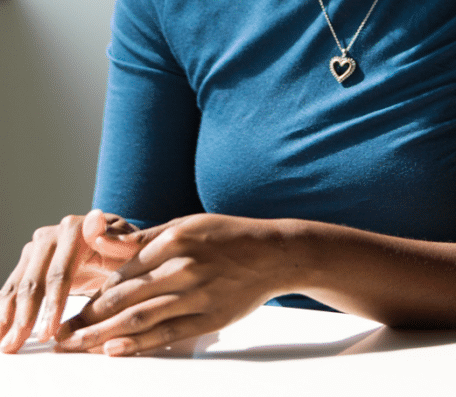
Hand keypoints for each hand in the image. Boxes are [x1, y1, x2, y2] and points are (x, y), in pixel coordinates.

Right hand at [0, 210, 139, 352]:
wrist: (118, 248)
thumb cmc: (130, 252)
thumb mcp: (136, 248)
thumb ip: (122, 237)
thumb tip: (95, 221)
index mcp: (76, 230)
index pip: (60, 274)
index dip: (53, 304)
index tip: (50, 331)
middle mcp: (50, 235)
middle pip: (34, 282)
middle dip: (27, 318)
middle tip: (20, 346)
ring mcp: (35, 249)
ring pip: (19, 288)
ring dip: (9, 319)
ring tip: (7, 346)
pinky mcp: (27, 263)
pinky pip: (12, 290)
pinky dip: (5, 312)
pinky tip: (1, 333)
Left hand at [54, 213, 290, 356]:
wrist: (276, 254)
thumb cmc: (229, 237)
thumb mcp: (189, 224)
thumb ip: (144, 238)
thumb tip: (99, 239)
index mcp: (176, 239)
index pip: (122, 271)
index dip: (94, 293)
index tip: (70, 307)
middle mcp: (185, 267)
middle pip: (124, 297)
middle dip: (86, 319)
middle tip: (60, 335)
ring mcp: (198, 294)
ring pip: (139, 318)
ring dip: (101, 335)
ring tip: (75, 346)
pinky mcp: (211, 317)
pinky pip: (167, 333)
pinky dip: (137, 344)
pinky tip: (113, 350)